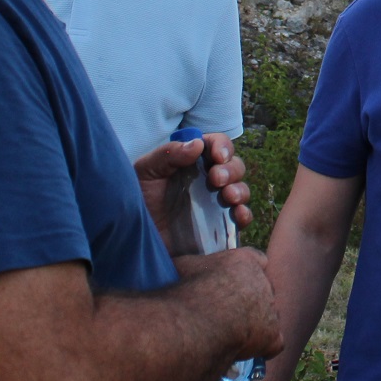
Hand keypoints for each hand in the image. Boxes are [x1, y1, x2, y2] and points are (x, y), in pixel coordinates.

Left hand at [133, 133, 251, 242]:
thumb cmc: (139, 199)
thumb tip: (197, 144)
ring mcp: (217, 202)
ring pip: (241, 189)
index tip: (217, 156)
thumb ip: (168, 154)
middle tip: (216, 179)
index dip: (222, 146)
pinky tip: (238, 214)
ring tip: (228, 197)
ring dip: (240, 190)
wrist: (135, 236)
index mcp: (193, 161)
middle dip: (231, 169)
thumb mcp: (146, 172)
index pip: (217, 144)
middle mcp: (209, 179)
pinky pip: (241, 217)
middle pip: (234, 165)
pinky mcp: (220, 225)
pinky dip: (245, 214)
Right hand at [177, 246, 284, 361]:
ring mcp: (270, 308)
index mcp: (246, 261)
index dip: (248, 274)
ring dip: (257, 325)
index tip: (236, 283)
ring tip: (233, 336)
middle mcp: (263, 282)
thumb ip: (192, 265)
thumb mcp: (184, 266)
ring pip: (269, 316)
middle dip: (250, 301)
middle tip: (229, 314)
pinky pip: (275, 343)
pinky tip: (249, 353)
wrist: (198, 323)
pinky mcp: (273, 334)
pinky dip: (264, 349)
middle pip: (264, 290)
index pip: (258, 261)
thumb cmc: (187, 292)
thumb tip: (180, 265)